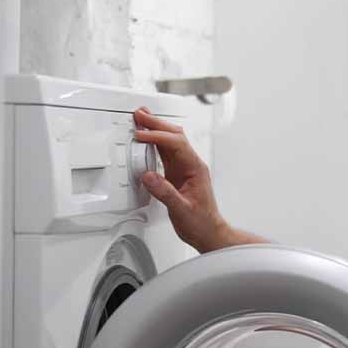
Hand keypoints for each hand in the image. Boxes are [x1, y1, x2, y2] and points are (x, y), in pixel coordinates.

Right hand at [133, 107, 230, 251]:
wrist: (208, 232)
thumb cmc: (202, 223)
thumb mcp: (182, 210)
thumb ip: (165, 193)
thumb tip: (149, 176)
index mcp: (196, 169)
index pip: (177, 144)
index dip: (159, 136)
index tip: (142, 135)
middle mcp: (191, 165)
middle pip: (174, 136)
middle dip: (157, 123)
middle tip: (140, 114)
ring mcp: (184, 169)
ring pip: (169, 142)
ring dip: (155, 130)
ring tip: (141, 119)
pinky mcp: (177, 175)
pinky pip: (165, 153)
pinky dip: (154, 143)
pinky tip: (146, 139)